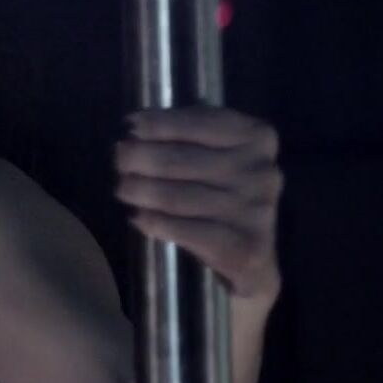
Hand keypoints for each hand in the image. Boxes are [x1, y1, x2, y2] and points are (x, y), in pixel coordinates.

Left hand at [113, 105, 282, 300]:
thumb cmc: (220, 194)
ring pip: (179, 196)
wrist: (250, 260)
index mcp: (258, 139)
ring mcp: (257, 213)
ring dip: (141, 190)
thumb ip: (184, 136)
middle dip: (141, 157)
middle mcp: (263, 172)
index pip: (202, 122)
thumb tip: (136, 127)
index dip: (161, 123)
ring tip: (122, 188)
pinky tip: (138, 218)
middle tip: (119, 160)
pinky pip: (187, 231)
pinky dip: (156, 222)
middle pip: (183, 159)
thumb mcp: (212, 155)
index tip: (131, 125)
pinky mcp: (246, 250)